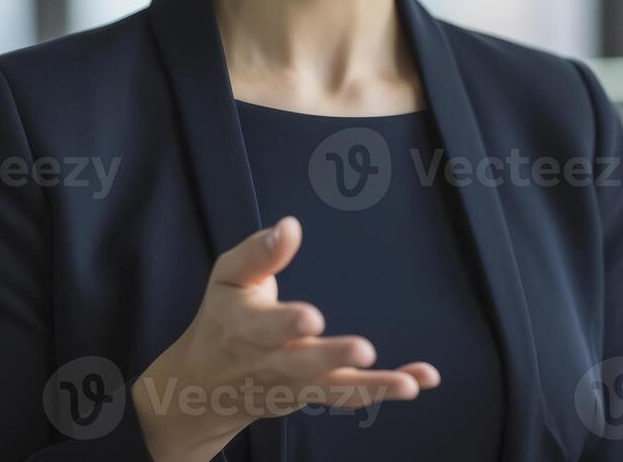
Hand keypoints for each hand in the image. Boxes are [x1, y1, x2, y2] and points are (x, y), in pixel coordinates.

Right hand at [131, 215, 439, 461]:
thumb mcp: (228, 277)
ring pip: (333, 390)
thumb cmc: (222, 318)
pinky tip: (419, 382)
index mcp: (245, 327)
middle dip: (332, 358)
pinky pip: (351, 396)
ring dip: (373, 386)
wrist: (203, 387)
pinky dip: (385, 389)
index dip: (286, 323)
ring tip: (408, 384)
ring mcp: (295, 384)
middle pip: (302, 364)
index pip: (265, 327)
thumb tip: (289, 226)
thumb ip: (259, 253)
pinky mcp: (313, 396)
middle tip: (364, 350)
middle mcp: (271, 361)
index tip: (311, 317)